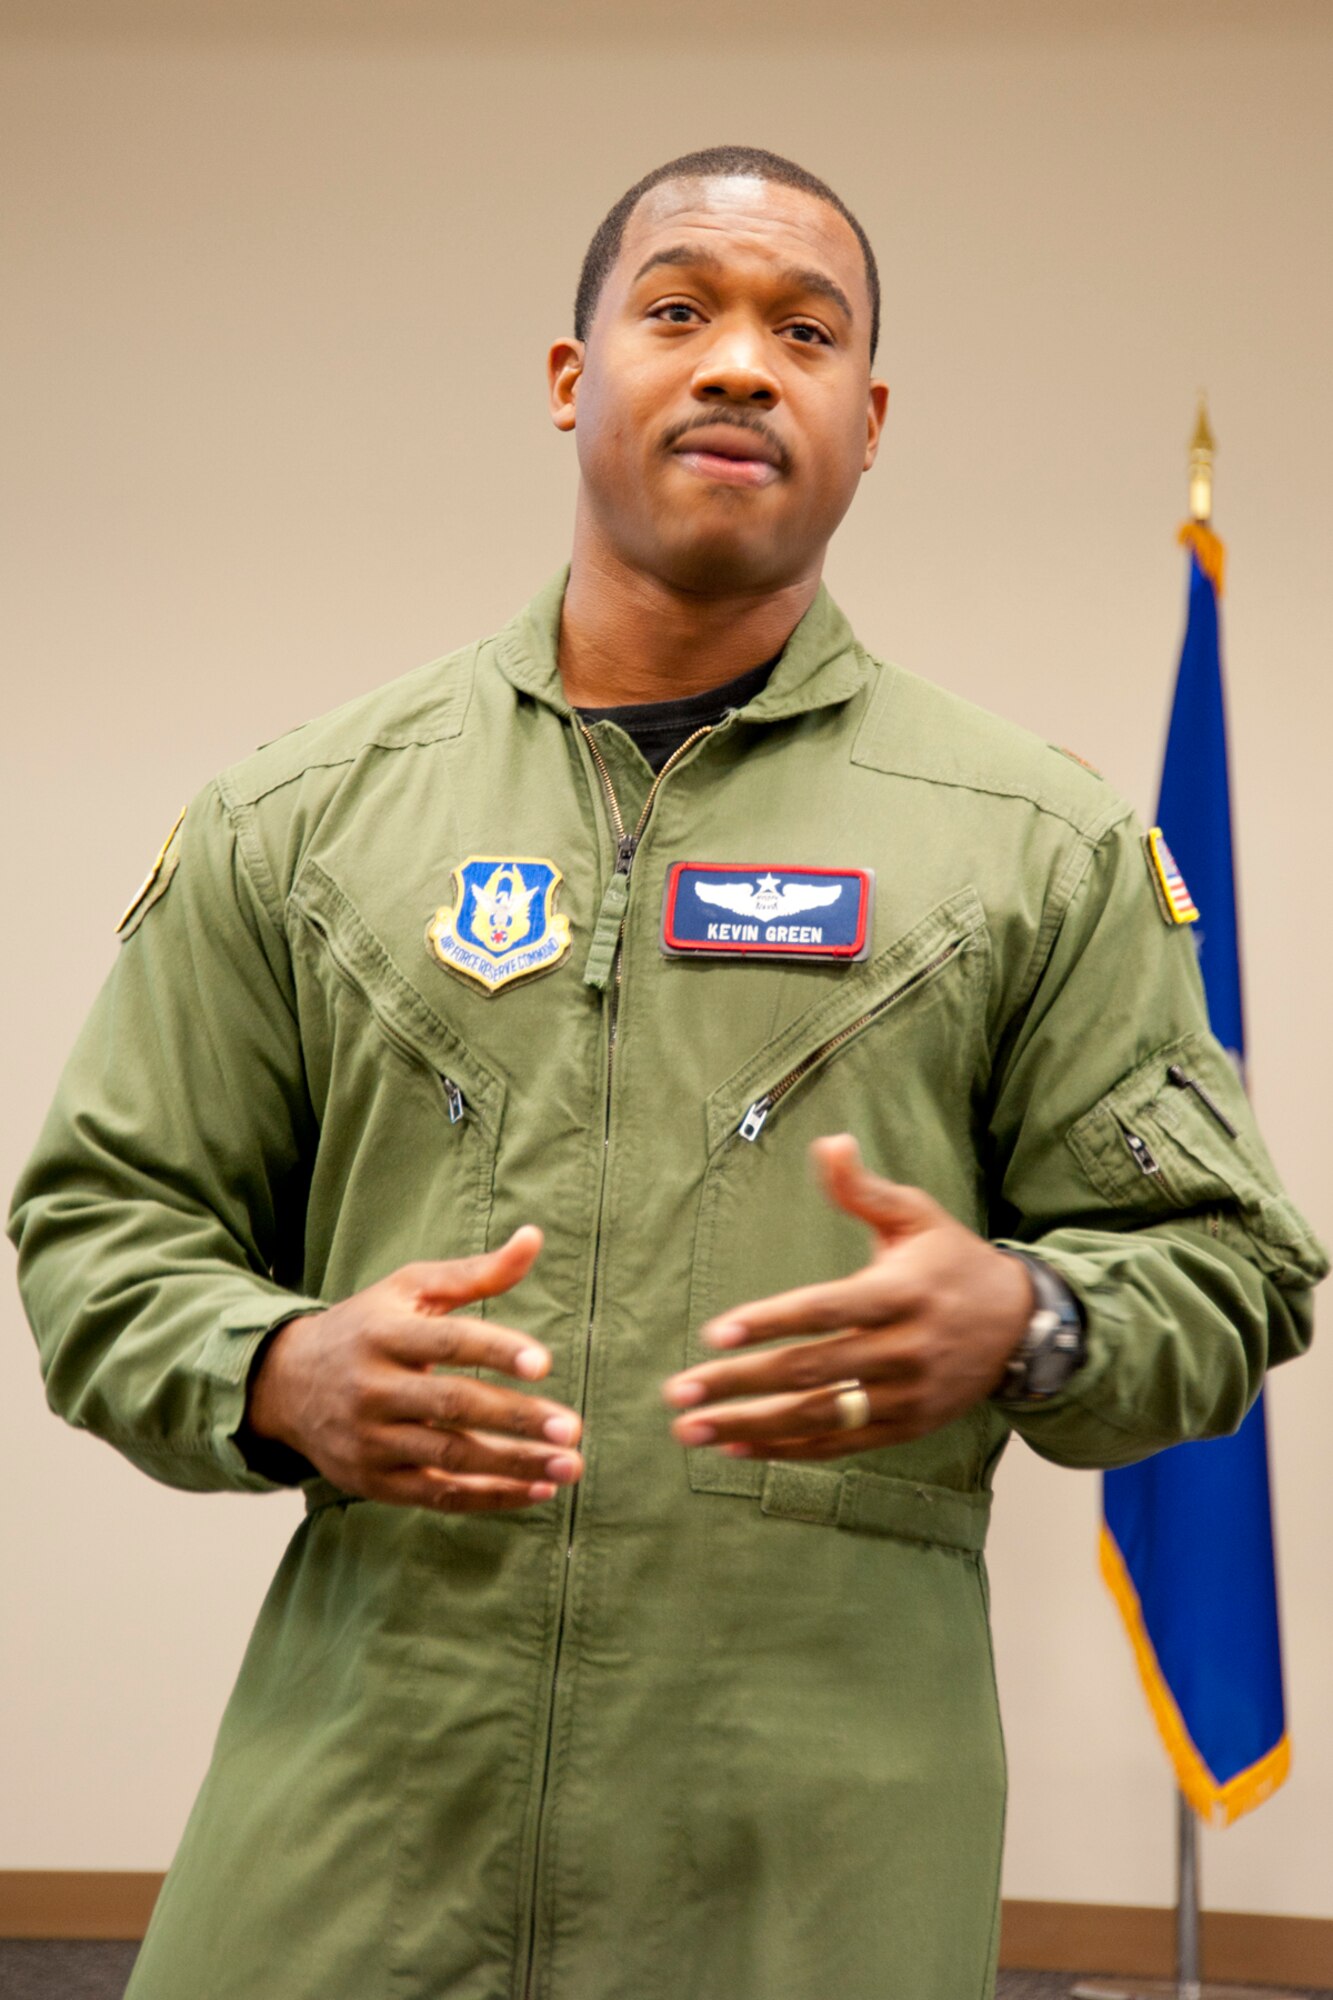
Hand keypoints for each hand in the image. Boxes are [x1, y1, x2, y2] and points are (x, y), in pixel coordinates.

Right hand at [246, 1227, 583, 1510]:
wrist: (285, 1383)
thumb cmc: (368, 1326)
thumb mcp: (410, 1289)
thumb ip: (476, 1272)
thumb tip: (535, 1237)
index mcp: (384, 1333)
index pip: (447, 1342)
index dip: (496, 1350)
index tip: (545, 1363)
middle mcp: (372, 1388)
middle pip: (451, 1406)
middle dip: (516, 1419)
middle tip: (572, 1427)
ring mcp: (370, 1439)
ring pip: (449, 1458)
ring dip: (514, 1466)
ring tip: (569, 1467)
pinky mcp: (372, 1481)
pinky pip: (437, 1496)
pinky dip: (490, 1498)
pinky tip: (537, 1491)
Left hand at [661, 1135, 1032, 1458]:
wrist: (1022, 1326)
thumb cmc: (952, 1262)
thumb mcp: (916, 1216)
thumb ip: (863, 1188)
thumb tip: (828, 1142)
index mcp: (903, 1293)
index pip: (827, 1311)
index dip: (770, 1323)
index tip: (714, 1334)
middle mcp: (906, 1349)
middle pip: (812, 1371)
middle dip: (739, 1384)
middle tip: (678, 1393)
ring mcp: (907, 1396)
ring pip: (820, 1417)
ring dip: (750, 1427)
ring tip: (691, 1430)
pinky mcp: (907, 1427)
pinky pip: (840, 1445)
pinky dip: (787, 1450)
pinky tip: (736, 1448)